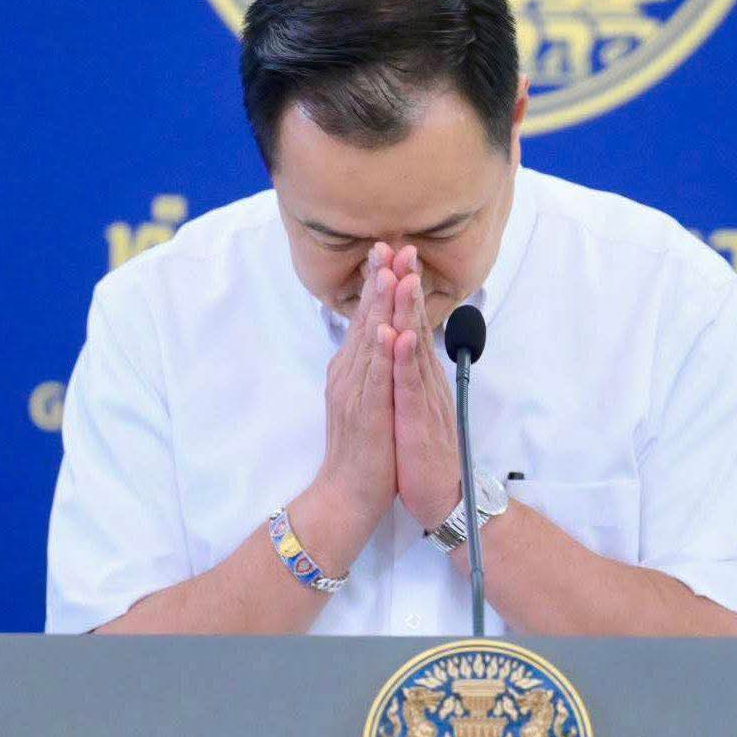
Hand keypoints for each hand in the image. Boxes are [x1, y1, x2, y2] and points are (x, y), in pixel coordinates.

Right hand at [314, 245, 398, 536]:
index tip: (388, 249)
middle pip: (365, 319)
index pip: (366, 318)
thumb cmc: (363, 450)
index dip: (378, 284)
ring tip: (388, 271)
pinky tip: (386, 329)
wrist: (347, 494)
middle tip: (388, 242)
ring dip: (379, 305)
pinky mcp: (365, 414)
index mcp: (352, 371)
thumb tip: (377, 340)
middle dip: (378, 280)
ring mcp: (355, 393)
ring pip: (368, 342)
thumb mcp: (366, 400)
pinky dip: (380, 353)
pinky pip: (374, 379)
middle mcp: (349, 375)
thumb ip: (370, 369)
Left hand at [387, 243, 462, 530]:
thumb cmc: (422, 453)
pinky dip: (404, 360)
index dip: (400, 290)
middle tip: (402, 246)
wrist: (438, 495)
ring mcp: (424, 398)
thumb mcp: (412, 406)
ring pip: (415, 348)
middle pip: (415, 324)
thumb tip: (401, 346)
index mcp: (418, 376)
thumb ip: (408, 375)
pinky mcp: (418, 420)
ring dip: (409, 311)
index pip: (408, 324)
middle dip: (408, 285)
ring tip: (402, 276)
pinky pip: (409, 386)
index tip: (392, 255)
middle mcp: (424, 380)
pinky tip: (398, 336)